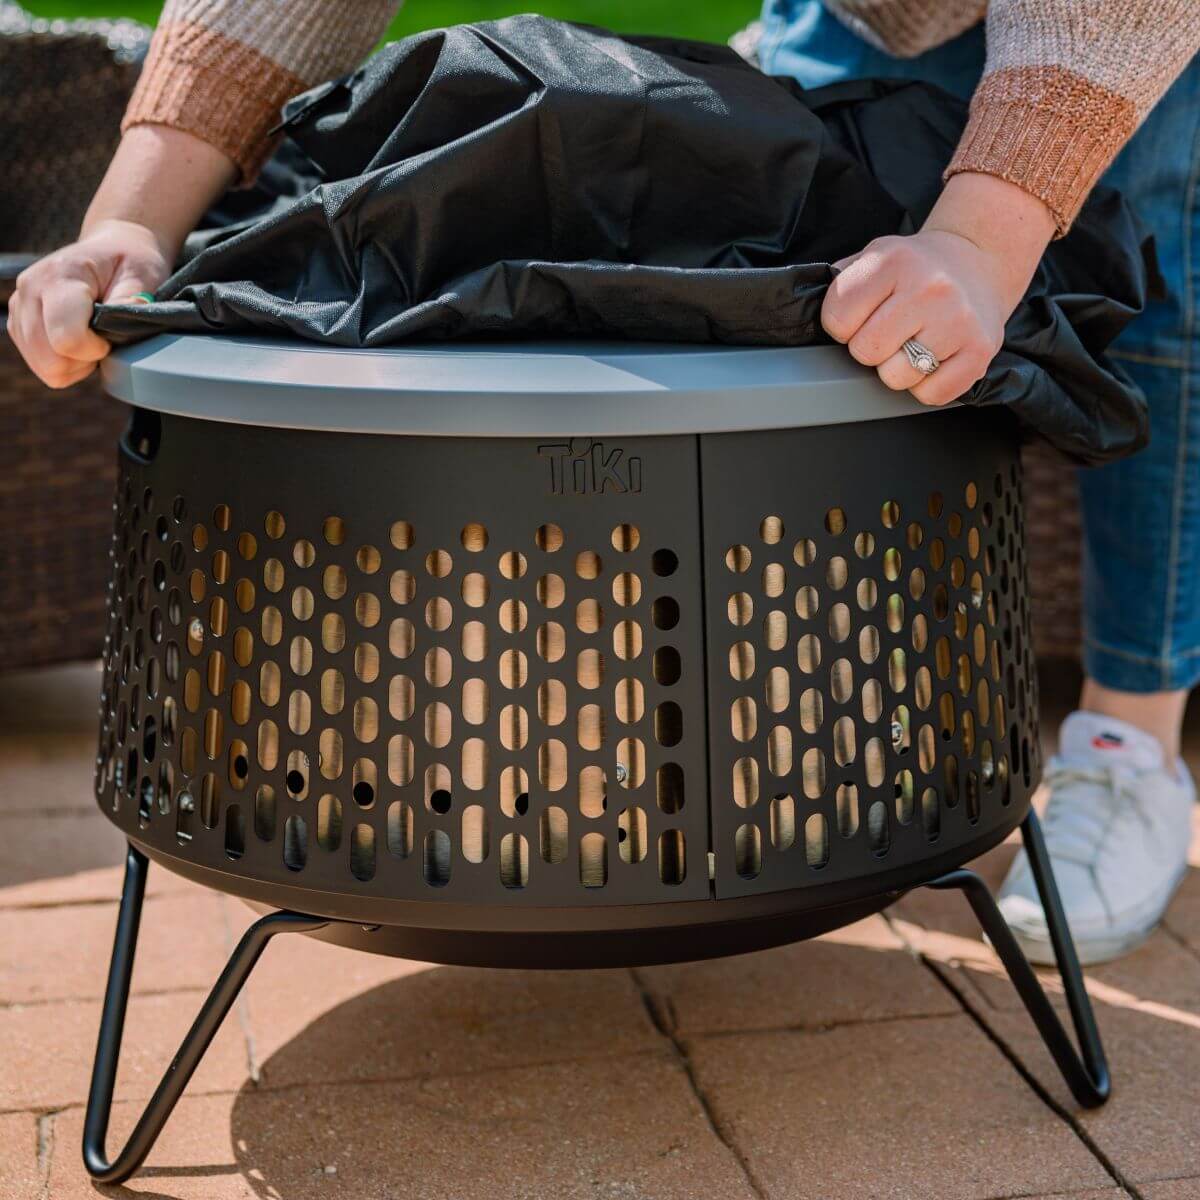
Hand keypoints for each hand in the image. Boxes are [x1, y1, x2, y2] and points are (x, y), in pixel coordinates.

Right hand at [8, 220, 169, 387]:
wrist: (109, 250)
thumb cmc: (129, 263)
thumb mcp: (142, 275)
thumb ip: (132, 301)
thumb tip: (126, 322)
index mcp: (60, 275)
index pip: (66, 338)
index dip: (95, 350)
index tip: (110, 337)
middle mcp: (31, 288)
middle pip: (50, 360)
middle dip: (83, 360)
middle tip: (103, 341)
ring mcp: (20, 306)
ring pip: (44, 366)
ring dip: (73, 364)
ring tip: (91, 340)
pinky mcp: (18, 322)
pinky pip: (39, 365)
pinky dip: (63, 363)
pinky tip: (78, 343)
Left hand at [820, 172, 1056, 406]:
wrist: (979, 261)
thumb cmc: (916, 267)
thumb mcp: (876, 256)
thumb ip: (842, 281)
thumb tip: (805, 311)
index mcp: (894, 261)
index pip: (837, 319)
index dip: (842, 325)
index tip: (859, 317)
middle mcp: (929, 288)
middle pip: (866, 352)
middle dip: (869, 348)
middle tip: (889, 331)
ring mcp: (958, 320)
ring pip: (896, 377)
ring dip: (897, 369)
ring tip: (912, 342)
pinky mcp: (979, 350)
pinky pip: (931, 394)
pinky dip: (926, 385)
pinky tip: (934, 357)